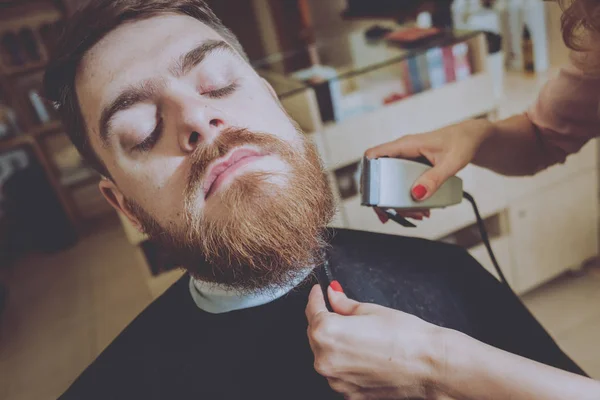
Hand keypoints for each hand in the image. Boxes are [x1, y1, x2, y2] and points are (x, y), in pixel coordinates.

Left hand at [305, 283, 446, 398]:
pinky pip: (339, 373)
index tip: (318, 292)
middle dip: (324, 320)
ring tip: (356, 333)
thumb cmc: (406, 336)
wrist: (431, 366)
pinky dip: (344, 362)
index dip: (315, 298)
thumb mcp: (371, 310)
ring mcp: (337, 380)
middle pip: (315, 334)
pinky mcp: (350, 394)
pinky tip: (362, 352)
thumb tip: (333, 295)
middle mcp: (326, 360)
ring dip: (333, 343)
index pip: (313, 311)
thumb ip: (344, 304)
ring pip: (325, 355)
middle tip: (338, 309)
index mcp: (327, 333)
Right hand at [365, 119, 493, 222]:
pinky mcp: (412, 167)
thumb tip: (416, 194)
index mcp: (406, 145)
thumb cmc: (463, 142)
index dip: (367, 174)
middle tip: (395, 215)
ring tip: (415, 215)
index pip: (374, 155)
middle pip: (380, 175)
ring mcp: (406, 159)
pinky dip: (407, 199)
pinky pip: (401, 184)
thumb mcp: (451, 163)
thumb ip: (434, 179)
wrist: (472, 138)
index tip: (373, 195)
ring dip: (397, 202)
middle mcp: (402, 151)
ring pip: (391, 183)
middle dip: (385, 198)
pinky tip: (419, 209)